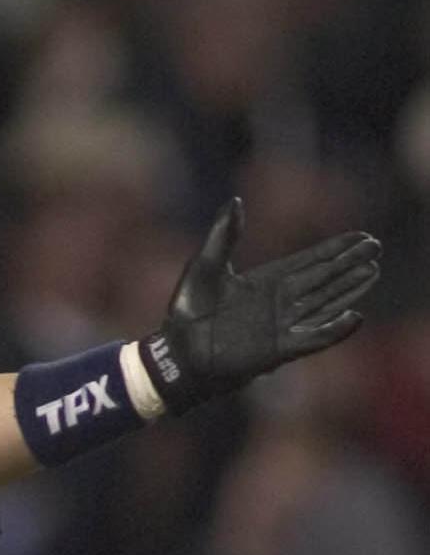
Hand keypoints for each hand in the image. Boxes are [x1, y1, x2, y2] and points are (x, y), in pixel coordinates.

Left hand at [141, 198, 380, 413]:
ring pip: (324, 304)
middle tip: (375, 249)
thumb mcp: (205, 266)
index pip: (308, 262)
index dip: (335, 250)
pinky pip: (314, 339)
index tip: (361, 237)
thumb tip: (235, 201)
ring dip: (348, 290)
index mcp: (265, 282)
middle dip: (348, 264)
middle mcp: (279, 303)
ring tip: (372, 273)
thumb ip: (223, 236)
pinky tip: (355, 316)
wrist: (178, 354)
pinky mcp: (279, 350)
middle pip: (323, 279)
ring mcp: (281, 326)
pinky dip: (334, 329)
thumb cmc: (187, 312)